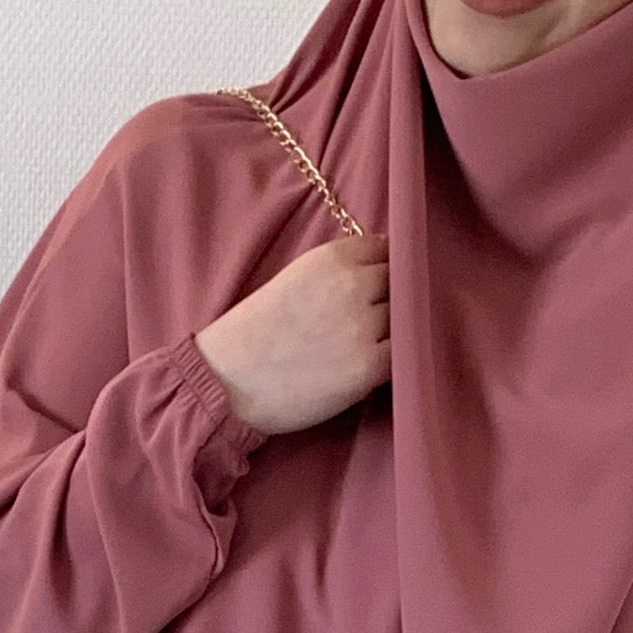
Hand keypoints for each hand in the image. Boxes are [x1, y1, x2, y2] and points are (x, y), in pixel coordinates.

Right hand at [193, 231, 388, 437]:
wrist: (227, 382)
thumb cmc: (252, 335)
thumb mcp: (293, 280)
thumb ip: (335, 273)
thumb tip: (377, 275)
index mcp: (332, 259)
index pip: (386, 250)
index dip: (384, 269)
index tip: (376, 287)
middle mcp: (354, 285)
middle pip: (401, 283)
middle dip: (392, 299)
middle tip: (372, 322)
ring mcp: (365, 327)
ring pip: (405, 320)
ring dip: (394, 332)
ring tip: (367, 347)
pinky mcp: (369, 367)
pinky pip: (403, 356)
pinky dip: (394, 360)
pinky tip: (372, 367)